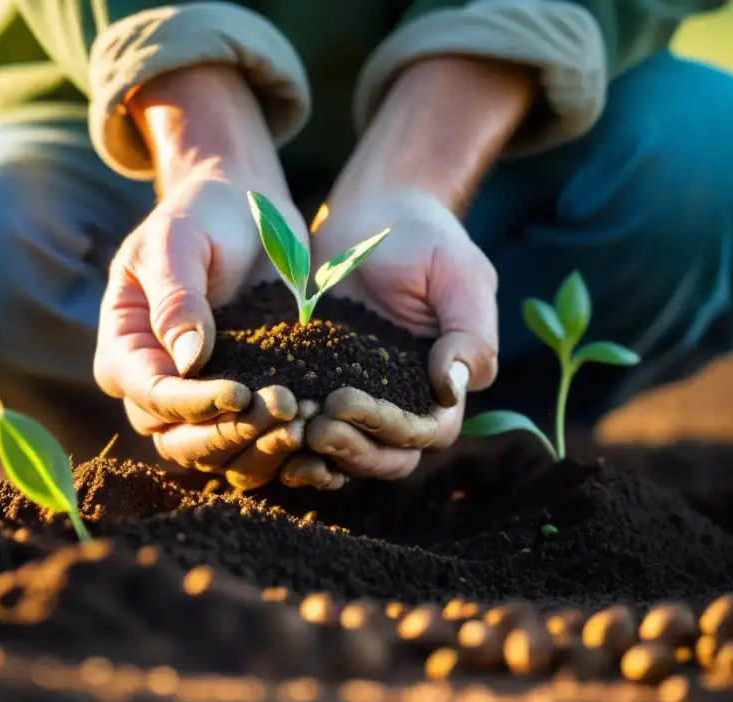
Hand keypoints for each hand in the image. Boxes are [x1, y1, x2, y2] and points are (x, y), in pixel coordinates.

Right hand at [93, 64, 314, 488]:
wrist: (241, 205)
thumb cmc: (201, 215)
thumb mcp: (178, 241)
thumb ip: (176, 297)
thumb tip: (188, 360)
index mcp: (125, 348)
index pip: (151, 395)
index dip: (193, 403)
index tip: (241, 394)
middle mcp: (152, 385)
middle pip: (177, 439)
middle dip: (227, 435)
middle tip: (282, 415)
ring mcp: (194, 399)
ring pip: (212, 453)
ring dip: (256, 449)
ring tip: (302, 423)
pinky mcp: (235, 403)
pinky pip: (247, 444)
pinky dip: (276, 448)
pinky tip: (311, 435)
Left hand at [282, 188, 497, 488]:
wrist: (374, 213)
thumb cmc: (427, 241)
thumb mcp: (462, 278)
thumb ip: (470, 334)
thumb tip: (452, 389)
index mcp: (442, 389)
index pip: (424, 433)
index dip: (389, 429)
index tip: (345, 401)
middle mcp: (401, 404)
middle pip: (384, 458)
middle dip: (350, 450)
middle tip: (311, 427)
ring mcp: (358, 399)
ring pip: (344, 454)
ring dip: (318, 454)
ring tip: (285, 430)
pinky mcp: (317, 385)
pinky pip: (306, 427)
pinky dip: (289, 435)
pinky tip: (262, 423)